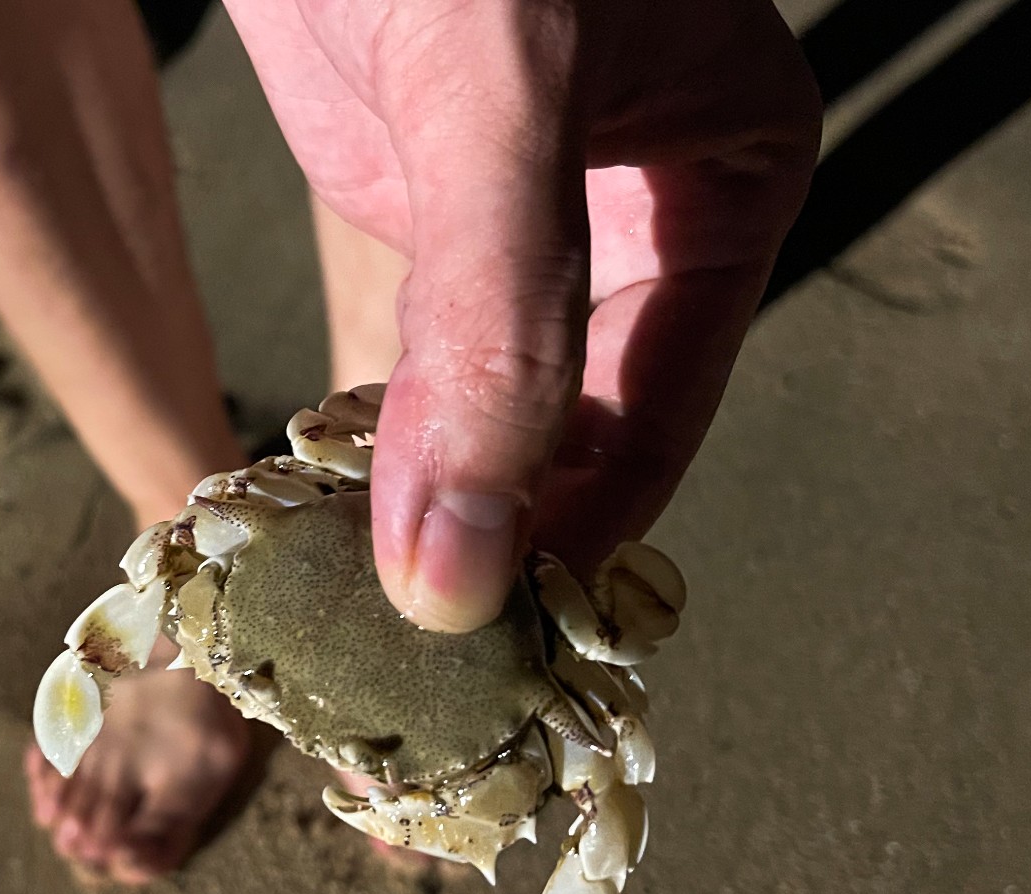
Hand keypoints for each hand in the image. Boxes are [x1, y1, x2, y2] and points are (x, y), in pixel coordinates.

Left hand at [221, 0, 820, 628]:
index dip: (573, 530)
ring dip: (419, 499)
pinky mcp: (421, 212)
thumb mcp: (501, 102)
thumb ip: (495, 324)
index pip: (658, 410)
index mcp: (720, 185)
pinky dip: (362, 439)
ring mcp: (519, 224)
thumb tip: (458, 567)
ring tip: (346, 605)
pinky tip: (310, 506)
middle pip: (574, 429)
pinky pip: (408, 362)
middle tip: (404, 654)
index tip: (487, 639)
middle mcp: (630, 220)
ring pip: (484, 408)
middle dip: (493, 530)